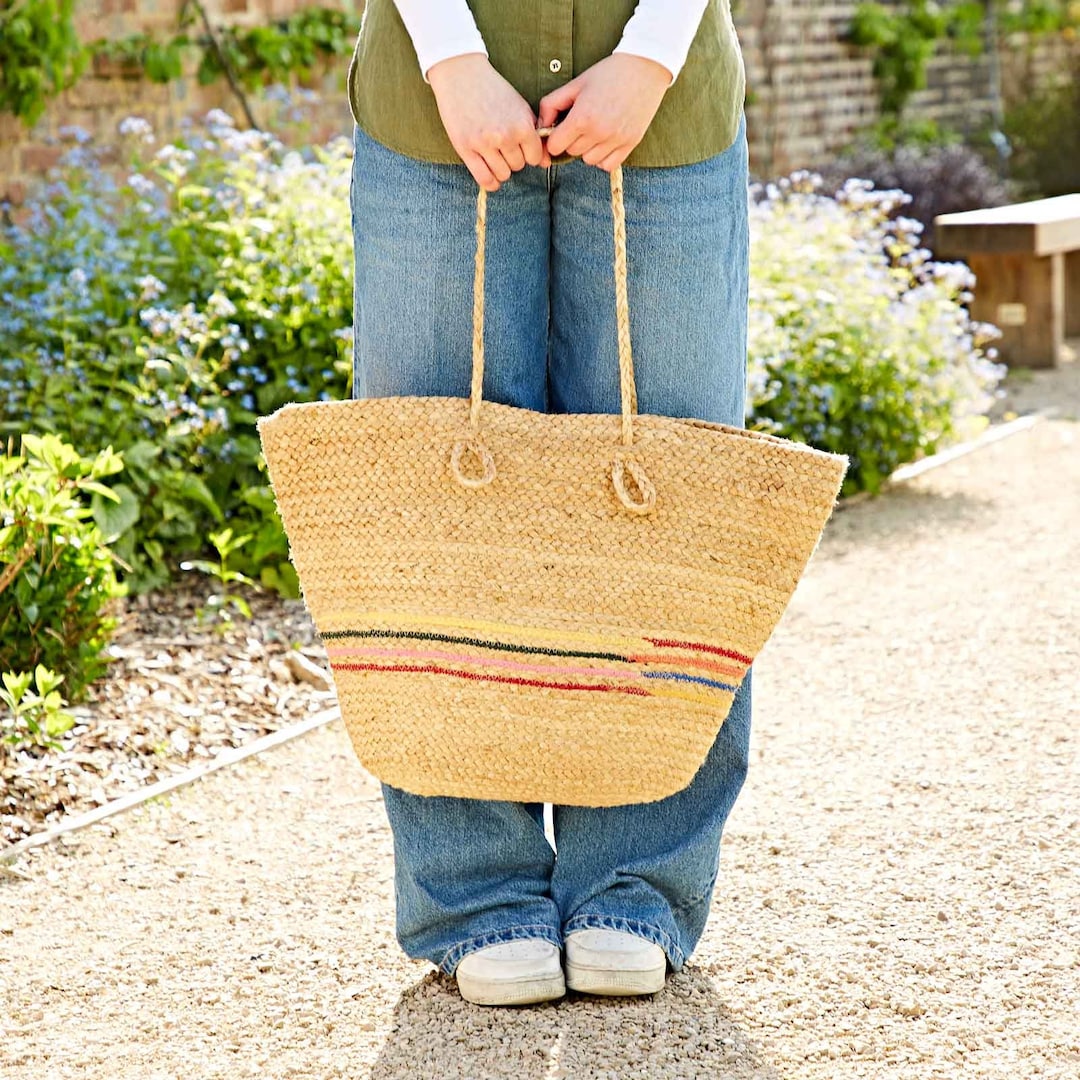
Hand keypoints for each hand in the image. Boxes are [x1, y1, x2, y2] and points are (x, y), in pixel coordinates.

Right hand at [427, 53, 551, 191]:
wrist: (461, 74)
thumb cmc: (493, 90)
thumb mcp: (520, 107)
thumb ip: (534, 134)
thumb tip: (545, 163)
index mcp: (521, 125)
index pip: (534, 157)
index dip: (529, 153)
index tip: (521, 146)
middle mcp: (504, 136)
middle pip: (518, 166)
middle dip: (513, 158)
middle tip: (503, 145)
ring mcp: (484, 144)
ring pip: (503, 174)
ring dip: (501, 168)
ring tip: (494, 154)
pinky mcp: (466, 149)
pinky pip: (484, 179)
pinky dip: (490, 182)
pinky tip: (490, 174)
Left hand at [537, 53, 672, 171]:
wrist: (644, 67)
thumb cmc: (607, 73)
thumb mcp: (575, 84)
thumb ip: (551, 105)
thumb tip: (541, 127)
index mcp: (582, 117)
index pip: (555, 146)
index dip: (554, 138)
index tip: (561, 129)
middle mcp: (598, 133)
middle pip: (572, 153)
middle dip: (572, 140)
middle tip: (582, 122)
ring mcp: (615, 140)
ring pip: (589, 160)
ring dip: (588, 149)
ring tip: (596, 129)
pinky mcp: (630, 144)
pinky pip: (607, 165)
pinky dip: (603, 157)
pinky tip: (606, 140)